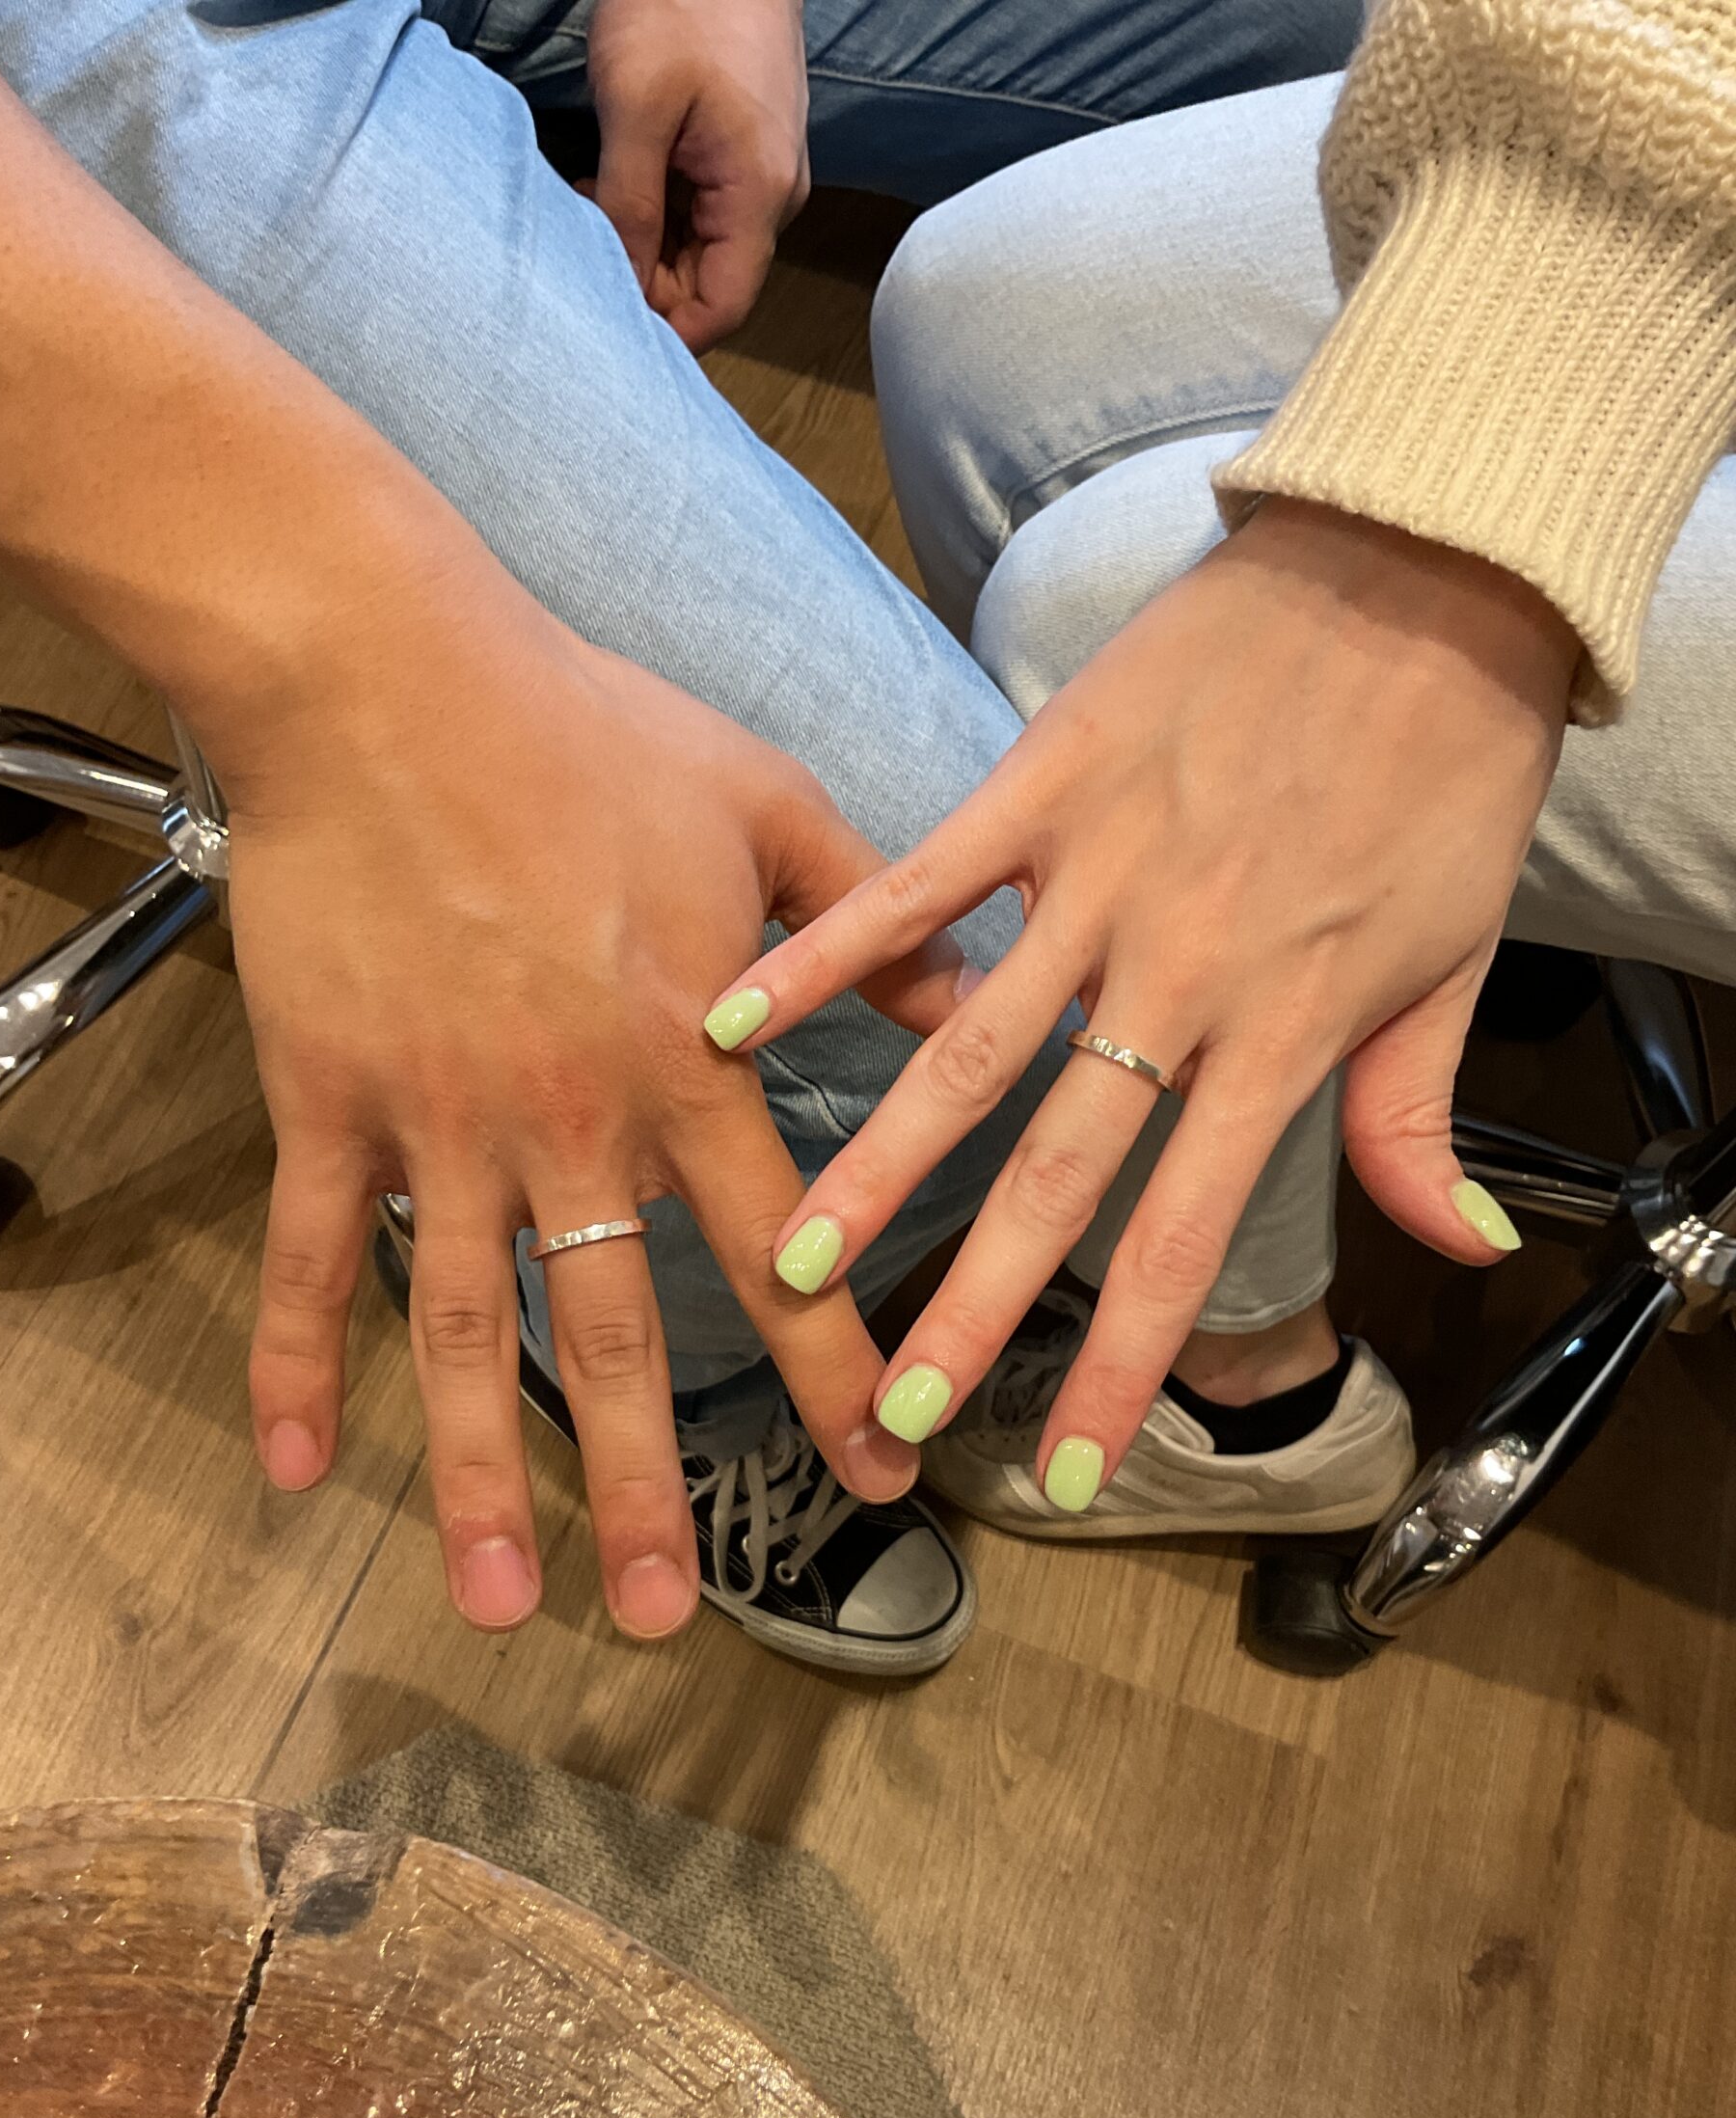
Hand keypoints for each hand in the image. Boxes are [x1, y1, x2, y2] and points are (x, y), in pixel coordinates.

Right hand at [212, 543, 927, 1636]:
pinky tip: (290, 1470)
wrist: (385, 671)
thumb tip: (973, 997)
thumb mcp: (765, 803)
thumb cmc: (582, 726)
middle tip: (670, 1616)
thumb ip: (872, 921)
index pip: (785, 1259)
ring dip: (478, 1476)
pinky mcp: (331, 1101)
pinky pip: (314, 1254)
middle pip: (612, 1339)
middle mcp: (571, 1124)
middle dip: (646, 1488)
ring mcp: (442, 1124)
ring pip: (461, 1334)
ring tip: (495, 1600)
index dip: (838, 1375)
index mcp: (689, 1063)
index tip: (883, 1476)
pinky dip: (294, 1362)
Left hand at [586, 0, 809, 349]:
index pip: (722, 309)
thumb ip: (629, 207)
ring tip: (599, 187)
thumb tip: (622, 287)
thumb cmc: (682, 0)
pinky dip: (657, 205)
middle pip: (710, 282)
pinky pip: (703, 207)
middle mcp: (774, 195)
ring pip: (701, 246)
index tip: (606, 316)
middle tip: (587, 229)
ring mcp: (763, 171)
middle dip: (644, 275)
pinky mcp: (746, 149)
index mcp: (759, 193)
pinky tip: (621, 170)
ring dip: (645, 237)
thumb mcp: (635, 105)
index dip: (665, 330)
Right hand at [705, 501, 1578, 1495]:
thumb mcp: (1459, 956)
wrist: (1428, 567)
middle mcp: (1179, 975)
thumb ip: (1418, 1113)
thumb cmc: (1448, 767)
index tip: (1065, 1469)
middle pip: (1060, 1171)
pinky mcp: (1047, 780)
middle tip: (898, 1404)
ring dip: (878, 1161)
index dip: (1122, 1364)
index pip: (1184, 1235)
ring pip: (969, 1045)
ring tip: (794, 1256)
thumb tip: (1456, 1245)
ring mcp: (1102, 877)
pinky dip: (829, 950)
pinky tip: (739, 1017)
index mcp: (1283, 1031)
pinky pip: (922, 882)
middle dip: (976, 1302)